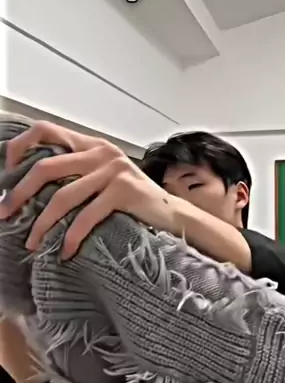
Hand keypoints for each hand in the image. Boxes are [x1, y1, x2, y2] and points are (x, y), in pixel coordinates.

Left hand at [0, 121, 174, 258]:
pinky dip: (71, 238)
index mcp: (92, 144)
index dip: (20, 146)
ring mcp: (113, 171)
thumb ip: (78, 172)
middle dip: (19, 193)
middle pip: (46, 167)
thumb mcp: (104, 175)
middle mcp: (101, 152)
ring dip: (41, 224)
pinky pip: (86, 217)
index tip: (6, 172)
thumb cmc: (133, 198)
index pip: (46, 130)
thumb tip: (32, 188)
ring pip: (62, 197)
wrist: (170, 213)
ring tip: (32, 243)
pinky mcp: (123, 192)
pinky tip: (65, 252)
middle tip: (5, 213)